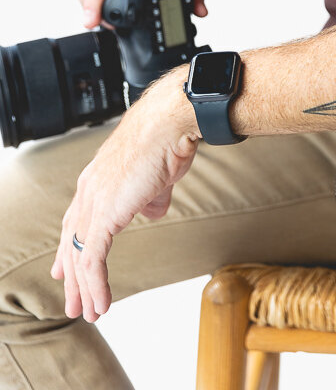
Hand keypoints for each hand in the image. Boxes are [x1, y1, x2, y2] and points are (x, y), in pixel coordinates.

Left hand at [50, 70, 198, 320]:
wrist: (169, 123)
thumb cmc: (167, 138)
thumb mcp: (157, 174)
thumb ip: (150, 196)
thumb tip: (152, 210)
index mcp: (97, 177)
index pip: (75, 219)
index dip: (70, 246)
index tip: (65, 268)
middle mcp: (88, 190)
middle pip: (71, 241)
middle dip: (71, 276)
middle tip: (74, 302)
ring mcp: (93, 202)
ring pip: (79, 256)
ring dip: (84, 289)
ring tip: (89, 312)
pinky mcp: (103, 216)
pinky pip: (93, 260)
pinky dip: (96, 286)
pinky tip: (102, 302)